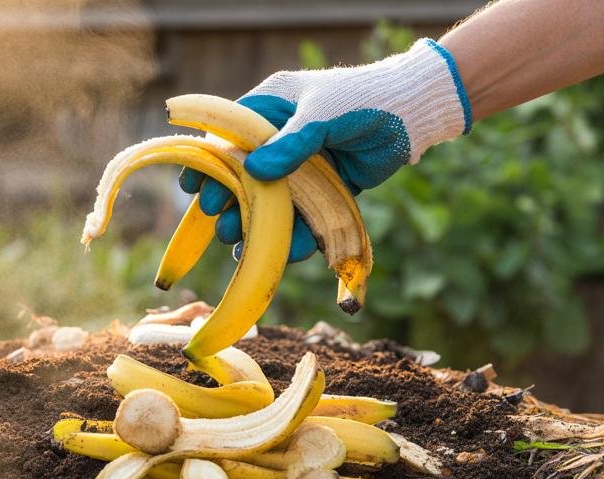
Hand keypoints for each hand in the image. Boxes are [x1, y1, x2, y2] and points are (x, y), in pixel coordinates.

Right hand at [180, 38, 470, 259]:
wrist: (410, 115)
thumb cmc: (361, 99)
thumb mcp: (321, 115)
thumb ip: (288, 144)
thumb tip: (253, 173)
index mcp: (271, 108)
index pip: (228, 136)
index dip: (209, 162)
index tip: (193, 187)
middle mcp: (280, 138)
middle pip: (244, 175)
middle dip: (229, 200)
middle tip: (218, 221)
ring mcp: (302, 167)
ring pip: (270, 201)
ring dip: (254, 223)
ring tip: (238, 245)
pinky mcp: (324, 190)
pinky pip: (301, 216)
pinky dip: (292, 236)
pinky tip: (279, 254)